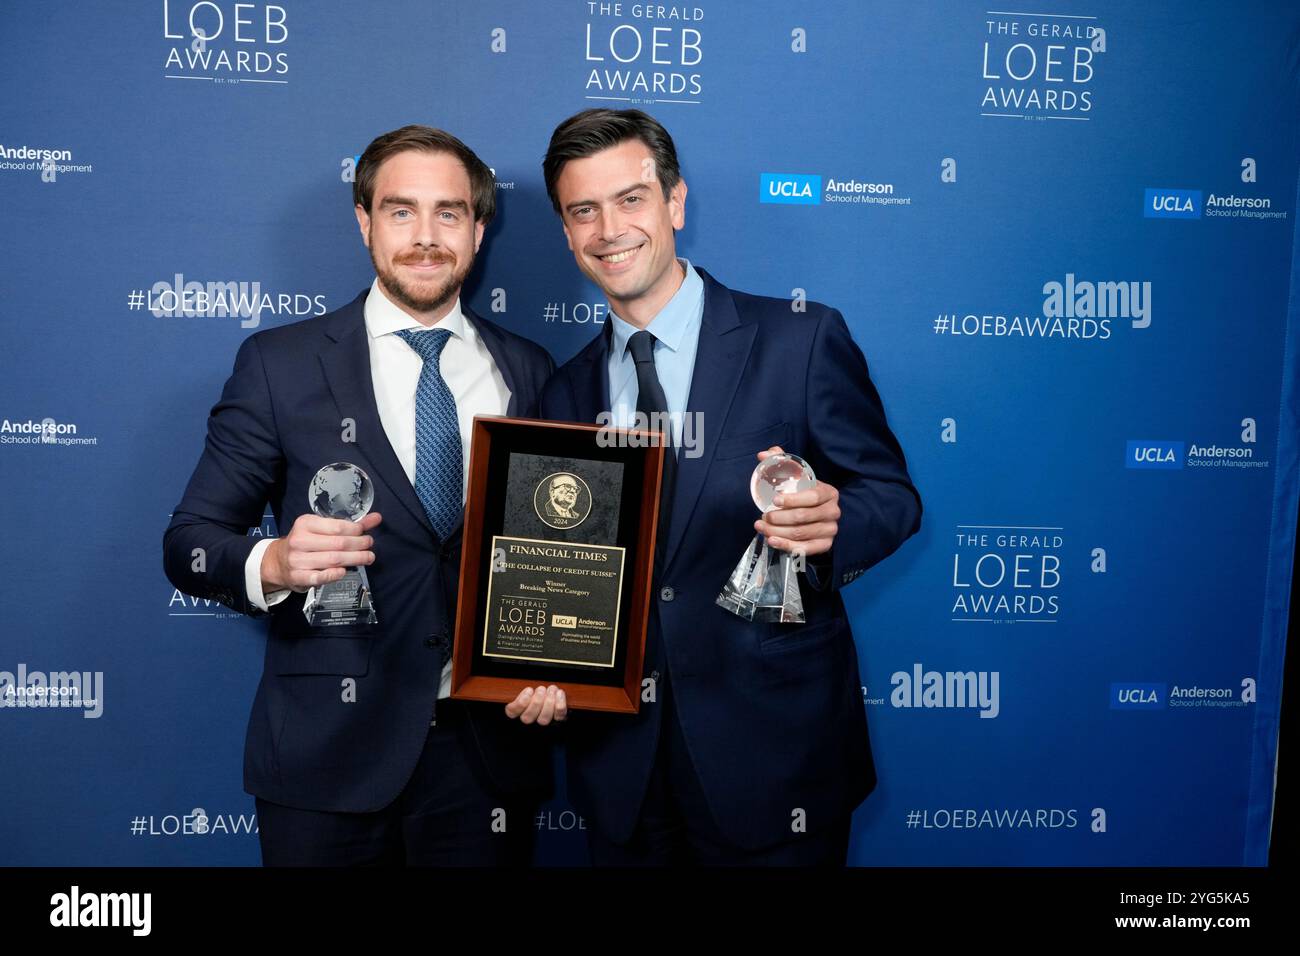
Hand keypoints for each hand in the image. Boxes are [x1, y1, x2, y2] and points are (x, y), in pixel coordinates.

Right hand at [262, 512, 382, 592]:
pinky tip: (344, 571)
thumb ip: (349, 524)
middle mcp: (300, 540)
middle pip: (338, 544)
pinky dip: (334, 575)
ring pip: (333, 560)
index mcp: (305, 524)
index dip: (356, 530)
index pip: (337, 527)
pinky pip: (319, 577)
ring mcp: (297, 560)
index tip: (366, 533)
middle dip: (359, 544)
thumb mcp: (321, 529)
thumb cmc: (305, 543)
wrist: (278, 562)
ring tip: (368, 557)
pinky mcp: (297, 576)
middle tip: (369, 545)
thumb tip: (376, 518)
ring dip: (355, 559)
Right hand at [504, 685, 567, 724]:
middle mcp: (530, 718)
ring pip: (543, 719)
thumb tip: (528, 685)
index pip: (512, 712)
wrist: (555, 694)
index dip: (520, 703)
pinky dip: (560, 704)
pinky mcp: (557, 720)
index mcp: (520, 709)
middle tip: (541, 689)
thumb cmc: (540, 689)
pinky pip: (559, 716)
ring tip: (551, 690)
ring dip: (548, 702)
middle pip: (527, 717)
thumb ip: (526, 687)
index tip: (529, 690)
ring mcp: (544, 720)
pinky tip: (559, 693)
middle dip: (536, 702)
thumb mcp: (531, 686)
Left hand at [753, 446, 839, 555]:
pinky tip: (773, 541)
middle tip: (764, 516)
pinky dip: (787, 546)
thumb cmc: (804, 494)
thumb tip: (763, 454)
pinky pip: (805, 549)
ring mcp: (830, 530)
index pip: (813, 497)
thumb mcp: (797, 477)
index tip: (774, 499)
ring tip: (762, 527)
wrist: (818, 514)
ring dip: (778, 532)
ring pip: (801, 534)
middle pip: (804, 517)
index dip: (793, 499)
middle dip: (779, 518)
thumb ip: (781, 462)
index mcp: (829, 493)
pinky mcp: (825, 545)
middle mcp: (833, 512)